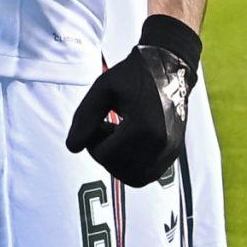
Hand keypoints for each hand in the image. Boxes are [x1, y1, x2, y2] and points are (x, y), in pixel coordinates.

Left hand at [66, 15, 199, 186]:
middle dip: (105, 155)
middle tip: (105, 130)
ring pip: (135, 179)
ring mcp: (170, 151)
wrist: (169, 68)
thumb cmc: (132, 75)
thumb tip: (72, 147)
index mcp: (143, 128)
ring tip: (118, 137)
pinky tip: (129, 142)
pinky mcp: (174, 153)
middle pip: (119, 171)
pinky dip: (133, 166)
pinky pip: (149, 175)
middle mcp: (161, 145)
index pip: (105, 156)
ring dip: (119, 164)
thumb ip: (84, 118)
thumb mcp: (102, 89)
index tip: (98, 122)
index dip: (92, 142)